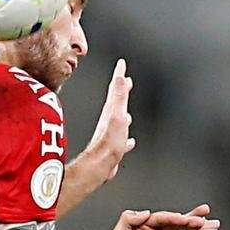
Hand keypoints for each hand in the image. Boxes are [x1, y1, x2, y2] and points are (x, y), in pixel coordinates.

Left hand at [84, 58, 134, 181]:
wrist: (100, 164)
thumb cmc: (108, 142)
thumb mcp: (116, 115)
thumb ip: (118, 96)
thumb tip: (119, 77)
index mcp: (110, 111)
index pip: (115, 88)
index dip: (119, 75)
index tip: (121, 64)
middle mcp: (109, 121)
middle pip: (116, 102)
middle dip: (121, 91)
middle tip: (125, 80)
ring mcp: (110, 134)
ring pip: (118, 119)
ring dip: (123, 112)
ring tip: (127, 110)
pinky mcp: (112, 147)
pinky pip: (121, 138)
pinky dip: (125, 137)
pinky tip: (129, 141)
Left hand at [104, 208, 211, 229]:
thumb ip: (128, 220)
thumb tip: (147, 212)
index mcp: (143, 225)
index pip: (160, 217)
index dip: (171, 217)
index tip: (181, 218)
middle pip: (174, 221)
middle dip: (186, 218)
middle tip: (198, 218)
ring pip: (181, 229)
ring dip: (192, 224)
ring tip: (202, 221)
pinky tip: (200, 229)